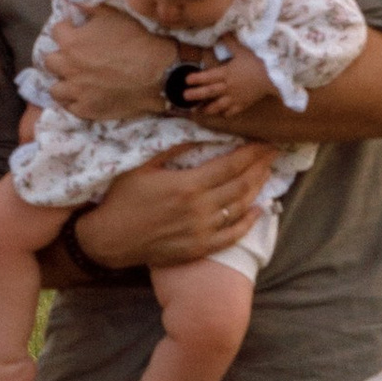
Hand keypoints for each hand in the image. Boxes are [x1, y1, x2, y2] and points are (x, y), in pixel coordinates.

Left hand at [36, 0, 176, 124]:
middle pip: (50, 61)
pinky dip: (75, 101)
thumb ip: (84, 3)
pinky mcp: (86, 109)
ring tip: (76, 79)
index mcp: (71, 42)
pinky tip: (85, 95)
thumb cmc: (136, 41)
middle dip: (61, 57)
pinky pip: (69, 107)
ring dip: (63, 82)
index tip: (78, 32)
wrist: (157, 74)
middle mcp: (68, 67)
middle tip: (75, 57)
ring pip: (55, 88)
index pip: (57, 31)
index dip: (68, 30)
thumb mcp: (111, 15)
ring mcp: (76, 91)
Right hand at [67, 139, 272, 273]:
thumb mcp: (141, 166)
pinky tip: (258, 210)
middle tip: (273, 154)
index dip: (252, 153)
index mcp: (187, 185)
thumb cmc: (121, 200)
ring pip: (240, 208)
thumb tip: (196, 132)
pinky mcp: (198, 249)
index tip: (266, 142)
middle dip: (260, 167)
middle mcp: (200, 209)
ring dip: (257, 189)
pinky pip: (231, 236)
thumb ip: (171, 149)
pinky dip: (248, 222)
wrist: (108, 239)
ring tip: (267, 174)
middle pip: (241, 185)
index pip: (231, 165)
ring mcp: (201, 231)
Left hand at [182, 45, 273, 125]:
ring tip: (199, 110)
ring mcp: (235, 97)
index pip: (208, 76)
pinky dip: (225, 113)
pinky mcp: (244, 104)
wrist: (274, 76)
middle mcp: (228, 86)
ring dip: (208, 108)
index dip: (196, 78)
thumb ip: (230, 42)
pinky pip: (232, 111)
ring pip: (218, 105)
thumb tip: (221, 31)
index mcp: (226, 72)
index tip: (186, 80)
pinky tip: (221, 114)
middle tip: (184, 97)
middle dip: (196, 94)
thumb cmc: (258, 61)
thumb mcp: (243, 49)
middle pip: (209, 92)